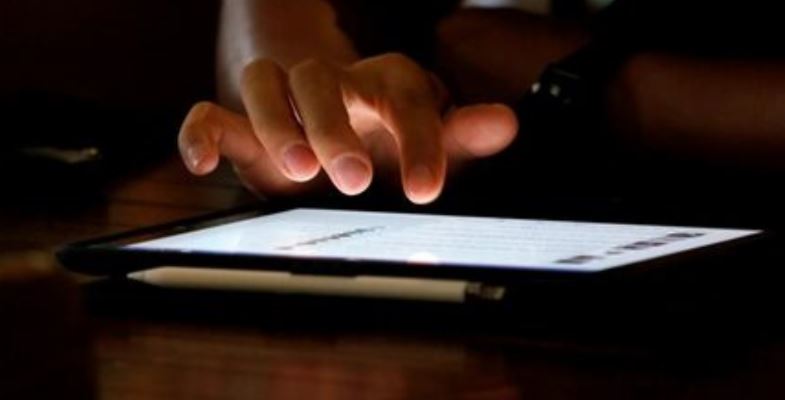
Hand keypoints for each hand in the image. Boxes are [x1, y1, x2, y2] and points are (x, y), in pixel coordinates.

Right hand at [178, 53, 517, 203]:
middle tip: (353, 179)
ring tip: (295, 168)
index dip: (418, 140)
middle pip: (321, 81)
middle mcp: (330, 84)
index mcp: (383, 84)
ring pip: (263, 84)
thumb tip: (506, 124)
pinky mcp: (242, 125)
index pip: (403, 96)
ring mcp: (283, 101)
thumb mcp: (430, 141)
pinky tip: (201, 163)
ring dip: (275, 122)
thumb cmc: (390, 139)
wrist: (339, 132)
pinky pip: (209, 114)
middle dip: (335, 128)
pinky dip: (200, 133)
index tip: (426, 191)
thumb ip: (462, 138)